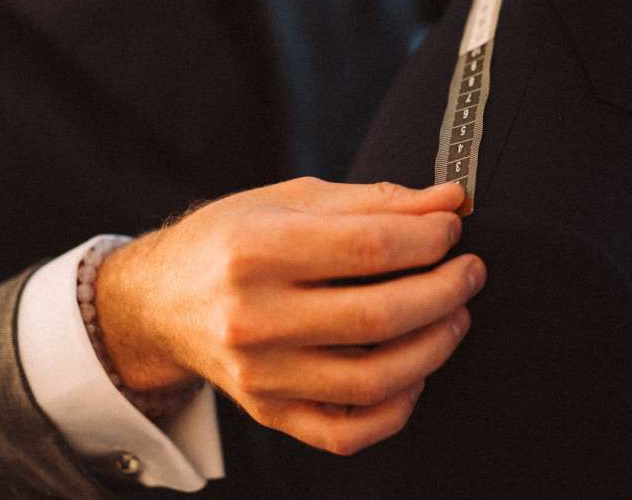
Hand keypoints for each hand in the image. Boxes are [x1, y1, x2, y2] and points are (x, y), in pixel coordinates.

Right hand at [95, 178, 484, 454]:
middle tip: (469, 272)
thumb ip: (374, 201)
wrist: (162, 301)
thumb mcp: (292, 200)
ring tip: (454, 316)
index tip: (452, 229)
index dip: (430, 238)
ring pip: (373, 381)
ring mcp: (260, 375)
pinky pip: (348, 431)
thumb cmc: (231, 240)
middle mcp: (252, 318)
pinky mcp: (269, 412)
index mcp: (255, 250)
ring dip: (434, 347)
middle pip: (379, 317)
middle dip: (445, 291)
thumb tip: (449, 201)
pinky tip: (414, 372)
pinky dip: (397, 407)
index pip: (369, 247)